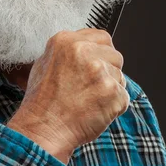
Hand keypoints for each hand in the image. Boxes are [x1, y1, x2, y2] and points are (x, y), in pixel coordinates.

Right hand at [7, 29, 128, 163]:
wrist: (43, 129)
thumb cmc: (42, 101)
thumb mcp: (45, 63)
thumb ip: (69, 51)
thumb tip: (89, 49)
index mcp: (66, 40)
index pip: (102, 37)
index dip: (102, 52)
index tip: (97, 63)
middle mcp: (83, 51)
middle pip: (115, 55)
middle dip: (108, 70)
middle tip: (92, 87)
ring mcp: (100, 71)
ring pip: (120, 77)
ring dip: (110, 89)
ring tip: (89, 101)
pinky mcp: (113, 92)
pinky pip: (123, 97)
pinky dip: (113, 107)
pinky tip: (95, 111)